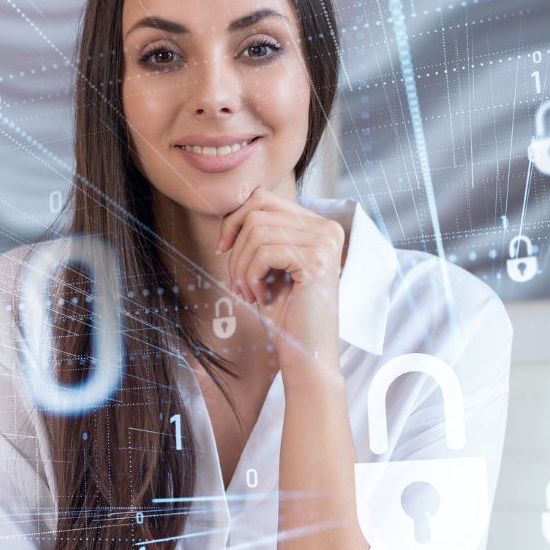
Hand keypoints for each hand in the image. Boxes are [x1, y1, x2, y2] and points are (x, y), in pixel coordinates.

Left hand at [214, 188, 344, 371]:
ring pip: (256, 233)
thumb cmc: (286, 312)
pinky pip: (264, 253)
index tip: (222, 248)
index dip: (234, 220)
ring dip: (241, 267)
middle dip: (236, 249)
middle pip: (256, 213)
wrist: (307, 351)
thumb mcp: (269, 266)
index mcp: (317, 225)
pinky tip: (261, 297)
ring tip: (248, 292)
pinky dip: (251, 277)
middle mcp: (327, 228)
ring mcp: (325, 242)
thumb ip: (260, 235)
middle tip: (236, 281)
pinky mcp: (317, 260)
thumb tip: (233, 212)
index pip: (263, 198)